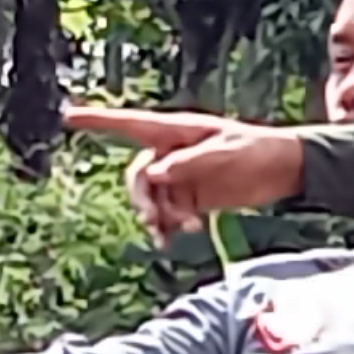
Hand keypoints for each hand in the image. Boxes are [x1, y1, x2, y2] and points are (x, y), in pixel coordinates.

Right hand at [64, 105, 307, 243]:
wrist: (286, 169)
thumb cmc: (258, 150)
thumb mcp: (225, 153)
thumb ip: (189, 163)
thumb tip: (155, 172)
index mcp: (176, 131)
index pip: (129, 124)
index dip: (97, 121)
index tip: (67, 115)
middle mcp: (171, 153)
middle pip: (138, 175)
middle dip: (143, 199)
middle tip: (155, 221)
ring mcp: (180, 176)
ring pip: (151, 198)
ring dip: (159, 216)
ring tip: (181, 231)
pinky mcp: (192, 198)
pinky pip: (168, 213)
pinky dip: (169, 227)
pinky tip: (176, 238)